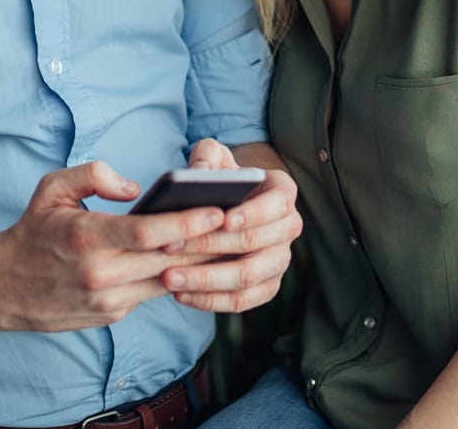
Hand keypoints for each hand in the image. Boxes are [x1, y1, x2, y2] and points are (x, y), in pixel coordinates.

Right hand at [0, 160, 228, 331]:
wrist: (2, 287)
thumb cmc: (34, 229)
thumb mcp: (53, 188)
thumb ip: (93, 174)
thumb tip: (135, 187)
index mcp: (86, 237)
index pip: (148, 232)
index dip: (187, 223)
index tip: (217, 209)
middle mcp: (99, 273)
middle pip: (166, 259)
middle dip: (206, 243)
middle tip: (241, 223)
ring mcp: (107, 299)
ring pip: (167, 280)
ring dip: (199, 264)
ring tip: (230, 240)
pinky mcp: (112, 314)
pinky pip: (153, 293)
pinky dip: (176, 276)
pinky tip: (200, 260)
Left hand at [161, 140, 303, 312]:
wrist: (227, 207)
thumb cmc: (221, 179)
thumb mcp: (214, 158)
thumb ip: (206, 156)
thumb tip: (200, 173)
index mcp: (283, 192)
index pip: (277, 203)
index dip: (252, 213)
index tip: (222, 219)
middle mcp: (289, 227)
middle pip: (256, 243)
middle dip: (212, 245)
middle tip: (172, 246)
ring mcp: (279, 260)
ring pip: (248, 277)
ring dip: (206, 279)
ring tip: (169, 276)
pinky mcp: (266, 286)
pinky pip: (242, 301)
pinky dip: (210, 301)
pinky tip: (180, 294)